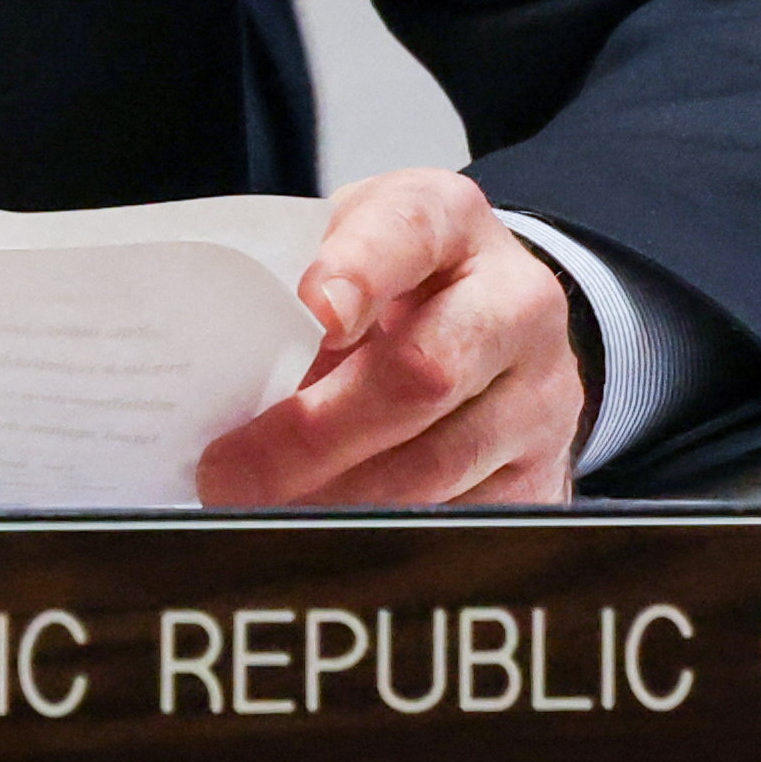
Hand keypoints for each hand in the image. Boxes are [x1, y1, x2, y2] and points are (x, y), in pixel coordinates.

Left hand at [193, 170, 582, 506]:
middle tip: (230, 473)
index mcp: (451, 222)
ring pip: (437, 465)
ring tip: (259, 514)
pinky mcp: (544, 475)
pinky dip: (379, 538)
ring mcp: (541, 395)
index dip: (360, 269)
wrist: (499, 330)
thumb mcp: (346, 250)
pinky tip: (323, 539)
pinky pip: (459, 523)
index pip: (408, 229)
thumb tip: (216, 379)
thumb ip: (293, 286)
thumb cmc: (396, 289)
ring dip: (334, 500)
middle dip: (314, 434)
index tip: (313, 310)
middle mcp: (515, 302)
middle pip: (423, 371)